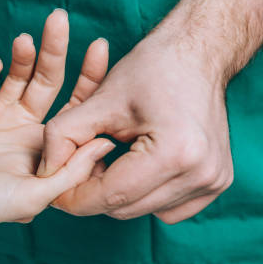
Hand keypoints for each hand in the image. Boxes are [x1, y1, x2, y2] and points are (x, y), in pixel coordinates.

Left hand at [39, 21, 233, 223]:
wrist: (200, 53)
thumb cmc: (154, 67)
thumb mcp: (102, 98)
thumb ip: (64, 135)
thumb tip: (45, 173)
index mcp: (174, 153)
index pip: (110, 196)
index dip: (73, 196)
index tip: (53, 186)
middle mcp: (201, 175)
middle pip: (125, 209)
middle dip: (93, 193)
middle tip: (78, 164)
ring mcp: (213, 182)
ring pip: (144, 211)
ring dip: (119, 193)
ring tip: (109, 158)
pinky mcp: (217, 184)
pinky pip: (168, 208)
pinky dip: (146, 194)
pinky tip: (138, 166)